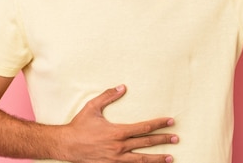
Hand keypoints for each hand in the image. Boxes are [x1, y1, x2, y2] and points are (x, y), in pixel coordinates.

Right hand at [60, 85, 177, 162]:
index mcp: (117, 132)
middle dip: (163, 141)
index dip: (158, 124)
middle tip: (176, 139)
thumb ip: (108, 96)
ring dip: (157, 159)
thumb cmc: (79, 125)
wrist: (66, 146)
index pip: (143, 128)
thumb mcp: (92, 107)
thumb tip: (122, 87)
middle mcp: (119, 147)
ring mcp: (115, 159)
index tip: (170, 122)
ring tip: (171, 158)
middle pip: (146, 144)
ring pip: (141, 160)